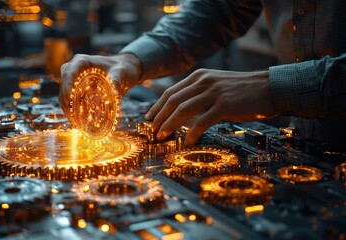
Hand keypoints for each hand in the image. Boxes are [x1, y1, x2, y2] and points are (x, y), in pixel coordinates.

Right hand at [59, 53, 140, 123]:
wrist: (124, 69)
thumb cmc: (122, 67)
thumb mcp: (121, 71)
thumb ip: (117, 78)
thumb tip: (114, 92)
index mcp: (82, 61)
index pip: (69, 72)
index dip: (66, 85)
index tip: (69, 100)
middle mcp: (74, 68)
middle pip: (63, 84)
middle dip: (65, 101)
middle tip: (72, 116)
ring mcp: (74, 78)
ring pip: (64, 93)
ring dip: (67, 107)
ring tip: (74, 122)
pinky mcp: (77, 87)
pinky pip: (70, 99)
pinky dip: (71, 109)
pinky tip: (76, 120)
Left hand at [145, 68, 274, 145]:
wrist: (270, 87)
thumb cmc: (242, 90)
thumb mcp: (216, 85)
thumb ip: (198, 93)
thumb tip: (180, 109)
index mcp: (199, 76)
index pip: (171, 92)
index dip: (157, 106)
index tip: (149, 118)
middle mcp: (203, 82)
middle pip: (173, 101)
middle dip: (159, 117)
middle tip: (152, 131)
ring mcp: (213, 93)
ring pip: (183, 110)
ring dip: (169, 125)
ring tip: (162, 137)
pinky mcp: (224, 105)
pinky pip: (202, 121)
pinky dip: (192, 133)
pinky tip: (187, 141)